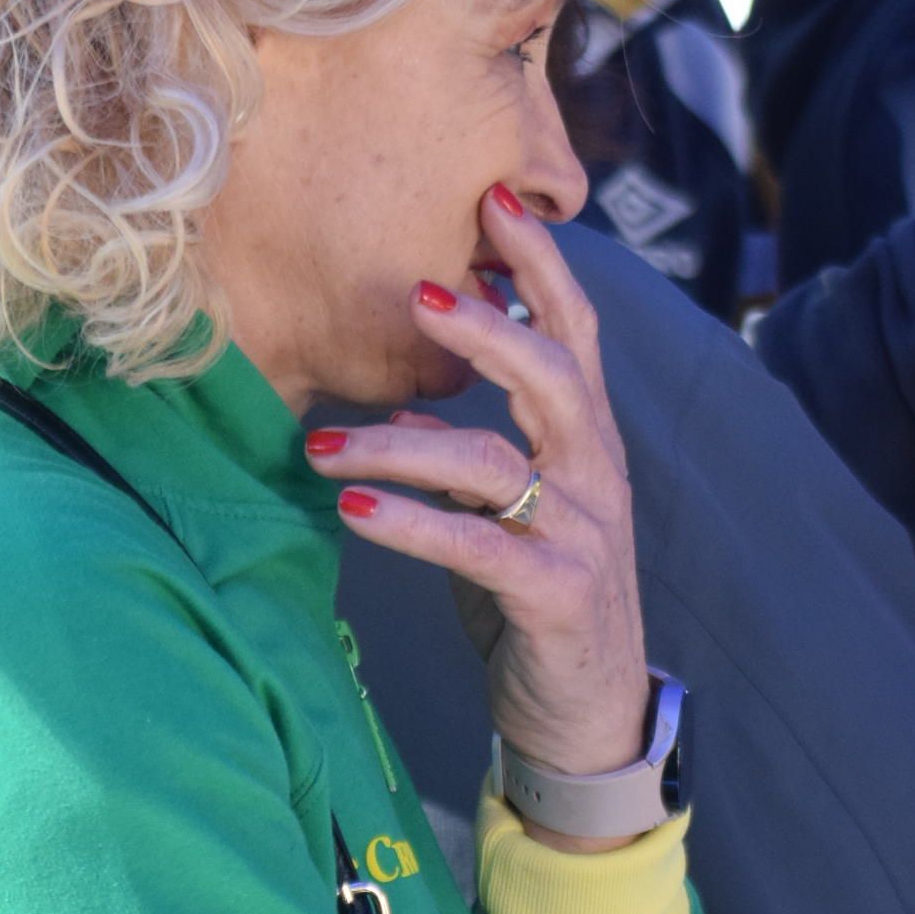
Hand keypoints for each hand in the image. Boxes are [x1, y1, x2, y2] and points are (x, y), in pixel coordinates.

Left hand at [307, 187, 647, 843]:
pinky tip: (350, 509)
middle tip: (419, 289)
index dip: (538, 264)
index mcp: (585, 442)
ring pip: (493, 461)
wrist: (589, 714)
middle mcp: (594, 475)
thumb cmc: (540, 600)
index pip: (573, 332)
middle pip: (552, 373)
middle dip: (487, 325)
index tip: (492, 198)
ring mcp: (581, 533)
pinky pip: (477, 545)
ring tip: (320, 442)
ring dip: (399, 443)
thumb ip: (477, 454)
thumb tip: (417, 403)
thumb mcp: (509, 513)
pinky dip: (407, 523)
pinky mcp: (557, 594)